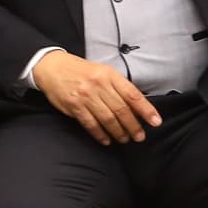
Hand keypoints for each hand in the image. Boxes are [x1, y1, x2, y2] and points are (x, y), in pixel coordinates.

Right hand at [33, 52, 159, 143]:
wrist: (52, 67)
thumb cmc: (80, 71)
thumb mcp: (102, 72)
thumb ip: (118, 87)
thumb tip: (136, 106)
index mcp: (109, 75)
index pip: (133, 95)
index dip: (146, 110)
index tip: (155, 122)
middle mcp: (98, 85)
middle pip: (122, 110)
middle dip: (133, 126)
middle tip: (139, 136)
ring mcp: (86, 96)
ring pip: (108, 119)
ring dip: (119, 132)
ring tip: (124, 139)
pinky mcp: (74, 106)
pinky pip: (91, 124)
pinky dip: (100, 134)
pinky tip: (106, 139)